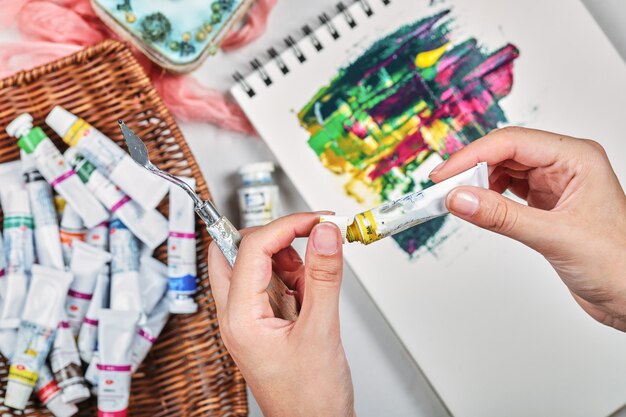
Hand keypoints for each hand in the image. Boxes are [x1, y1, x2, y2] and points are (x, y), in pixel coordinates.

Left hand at [208, 213, 354, 416]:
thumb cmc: (310, 398)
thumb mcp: (322, 331)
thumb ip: (323, 277)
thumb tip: (325, 234)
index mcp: (240, 318)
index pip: (251, 248)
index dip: (286, 226)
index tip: (317, 220)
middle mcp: (237, 315)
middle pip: (237, 251)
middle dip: (274, 238)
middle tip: (306, 238)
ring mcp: (249, 318)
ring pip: (255, 264)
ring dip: (287, 260)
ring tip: (313, 281)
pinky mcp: (264, 321)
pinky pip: (272, 283)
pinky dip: (294, 278)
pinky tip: (311, 296)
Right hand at [429, 127, 625, 330]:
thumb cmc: (618, 264)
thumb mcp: (554, 237)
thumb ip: (502, 216)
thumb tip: (460, 199)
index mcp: (576, 158)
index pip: (512, 143)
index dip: (472, 156)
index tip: (444, 176)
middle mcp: (564, 166)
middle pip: (504, 153)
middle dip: (471, 169)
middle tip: (442, 189)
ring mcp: (554, 185)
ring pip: (503, 170)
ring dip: (477, 183)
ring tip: (455, 199)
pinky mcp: (546, 205)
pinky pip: (508, 191)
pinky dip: (488, 198)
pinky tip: (477, 207)